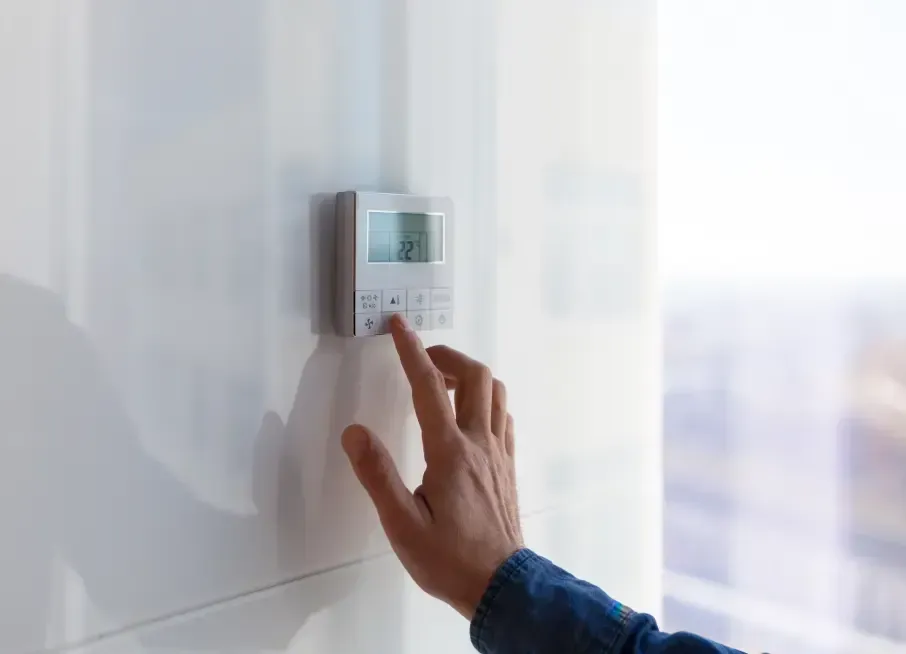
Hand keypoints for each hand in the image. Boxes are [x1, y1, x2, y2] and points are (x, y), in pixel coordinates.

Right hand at [341, 314, 522, 618]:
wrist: (502, 586)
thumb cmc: (450, 559)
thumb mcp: (401, 524)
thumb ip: (378, 475)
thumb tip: (355, 433)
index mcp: (450, 452)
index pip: (428, 387)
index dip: (410, 351)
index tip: (398, 325)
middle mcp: (480, 443)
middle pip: (475, 376)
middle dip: (447, 355)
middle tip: (422, 356)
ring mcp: (499, 453)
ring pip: (496, 392)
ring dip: (470, 375)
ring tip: (443, 381)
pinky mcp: (507, 466)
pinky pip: (503, 416)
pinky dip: (486, 400)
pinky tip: (469, 415)